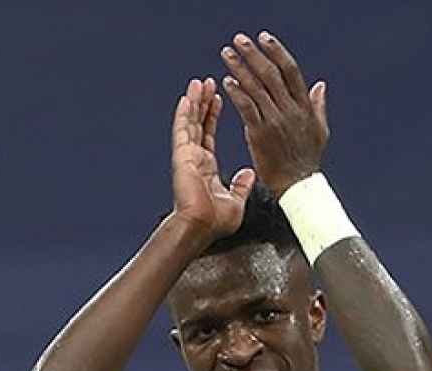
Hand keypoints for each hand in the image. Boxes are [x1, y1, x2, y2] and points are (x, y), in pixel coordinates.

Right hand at [170, 77, 255, 241]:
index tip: (219, 98)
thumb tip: (249, 174)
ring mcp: (187, 156)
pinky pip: (183, 130)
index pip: (209, 134)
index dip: (213, 115)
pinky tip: (187, 98)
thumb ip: (241, 185)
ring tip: (199, 82)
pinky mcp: (182, 156)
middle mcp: (195, 159)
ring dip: (195, 102)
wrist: (202, 227)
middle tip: (208, 82)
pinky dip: (184, 113)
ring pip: (190, 123)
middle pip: (198, 123)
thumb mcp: (236, 201)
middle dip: (203, 102)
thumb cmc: (216, 222)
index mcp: (206, 167)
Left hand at [218, 31, 328, 195]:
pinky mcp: (260, 135)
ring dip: (240, 68)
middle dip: (253, 54)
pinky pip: (247, 108)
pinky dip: (237, 93)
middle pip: (271, 74)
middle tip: (239, 40)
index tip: (264, 38)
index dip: (277, 52)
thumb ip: (318, 106)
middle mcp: (290, 110)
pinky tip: (227, 82)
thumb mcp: (320, 130)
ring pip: (256, 88)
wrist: (297, 185)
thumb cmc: (307, 159)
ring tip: (227, 55)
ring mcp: (275, 121)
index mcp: (304, 107)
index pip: (290, 71)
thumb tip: (319, 85)